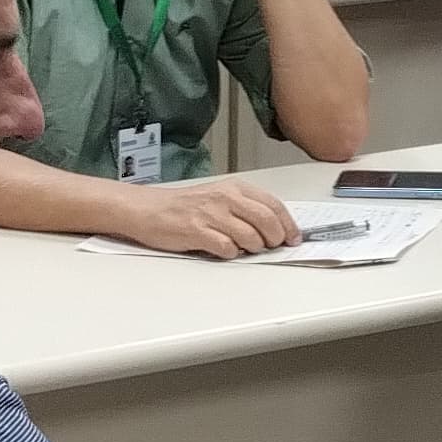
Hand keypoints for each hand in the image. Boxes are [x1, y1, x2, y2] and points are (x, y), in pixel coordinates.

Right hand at [122, 178, 303, 258]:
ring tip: (244, 249)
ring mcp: (211, 214)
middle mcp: (225, 198)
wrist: (148, 209)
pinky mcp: (197, 231)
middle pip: (267, 221)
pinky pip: (227, 248)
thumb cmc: (184, 205)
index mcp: (234, 188)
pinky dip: (231, 254)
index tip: (293, 237)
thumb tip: (274, 228)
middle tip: (273, 247)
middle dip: (276, 238)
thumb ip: (244, 208)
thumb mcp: (218, 197)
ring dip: (253, 249)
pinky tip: (224, 250)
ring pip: (250, 237)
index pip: (273, 205)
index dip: (288, 224)